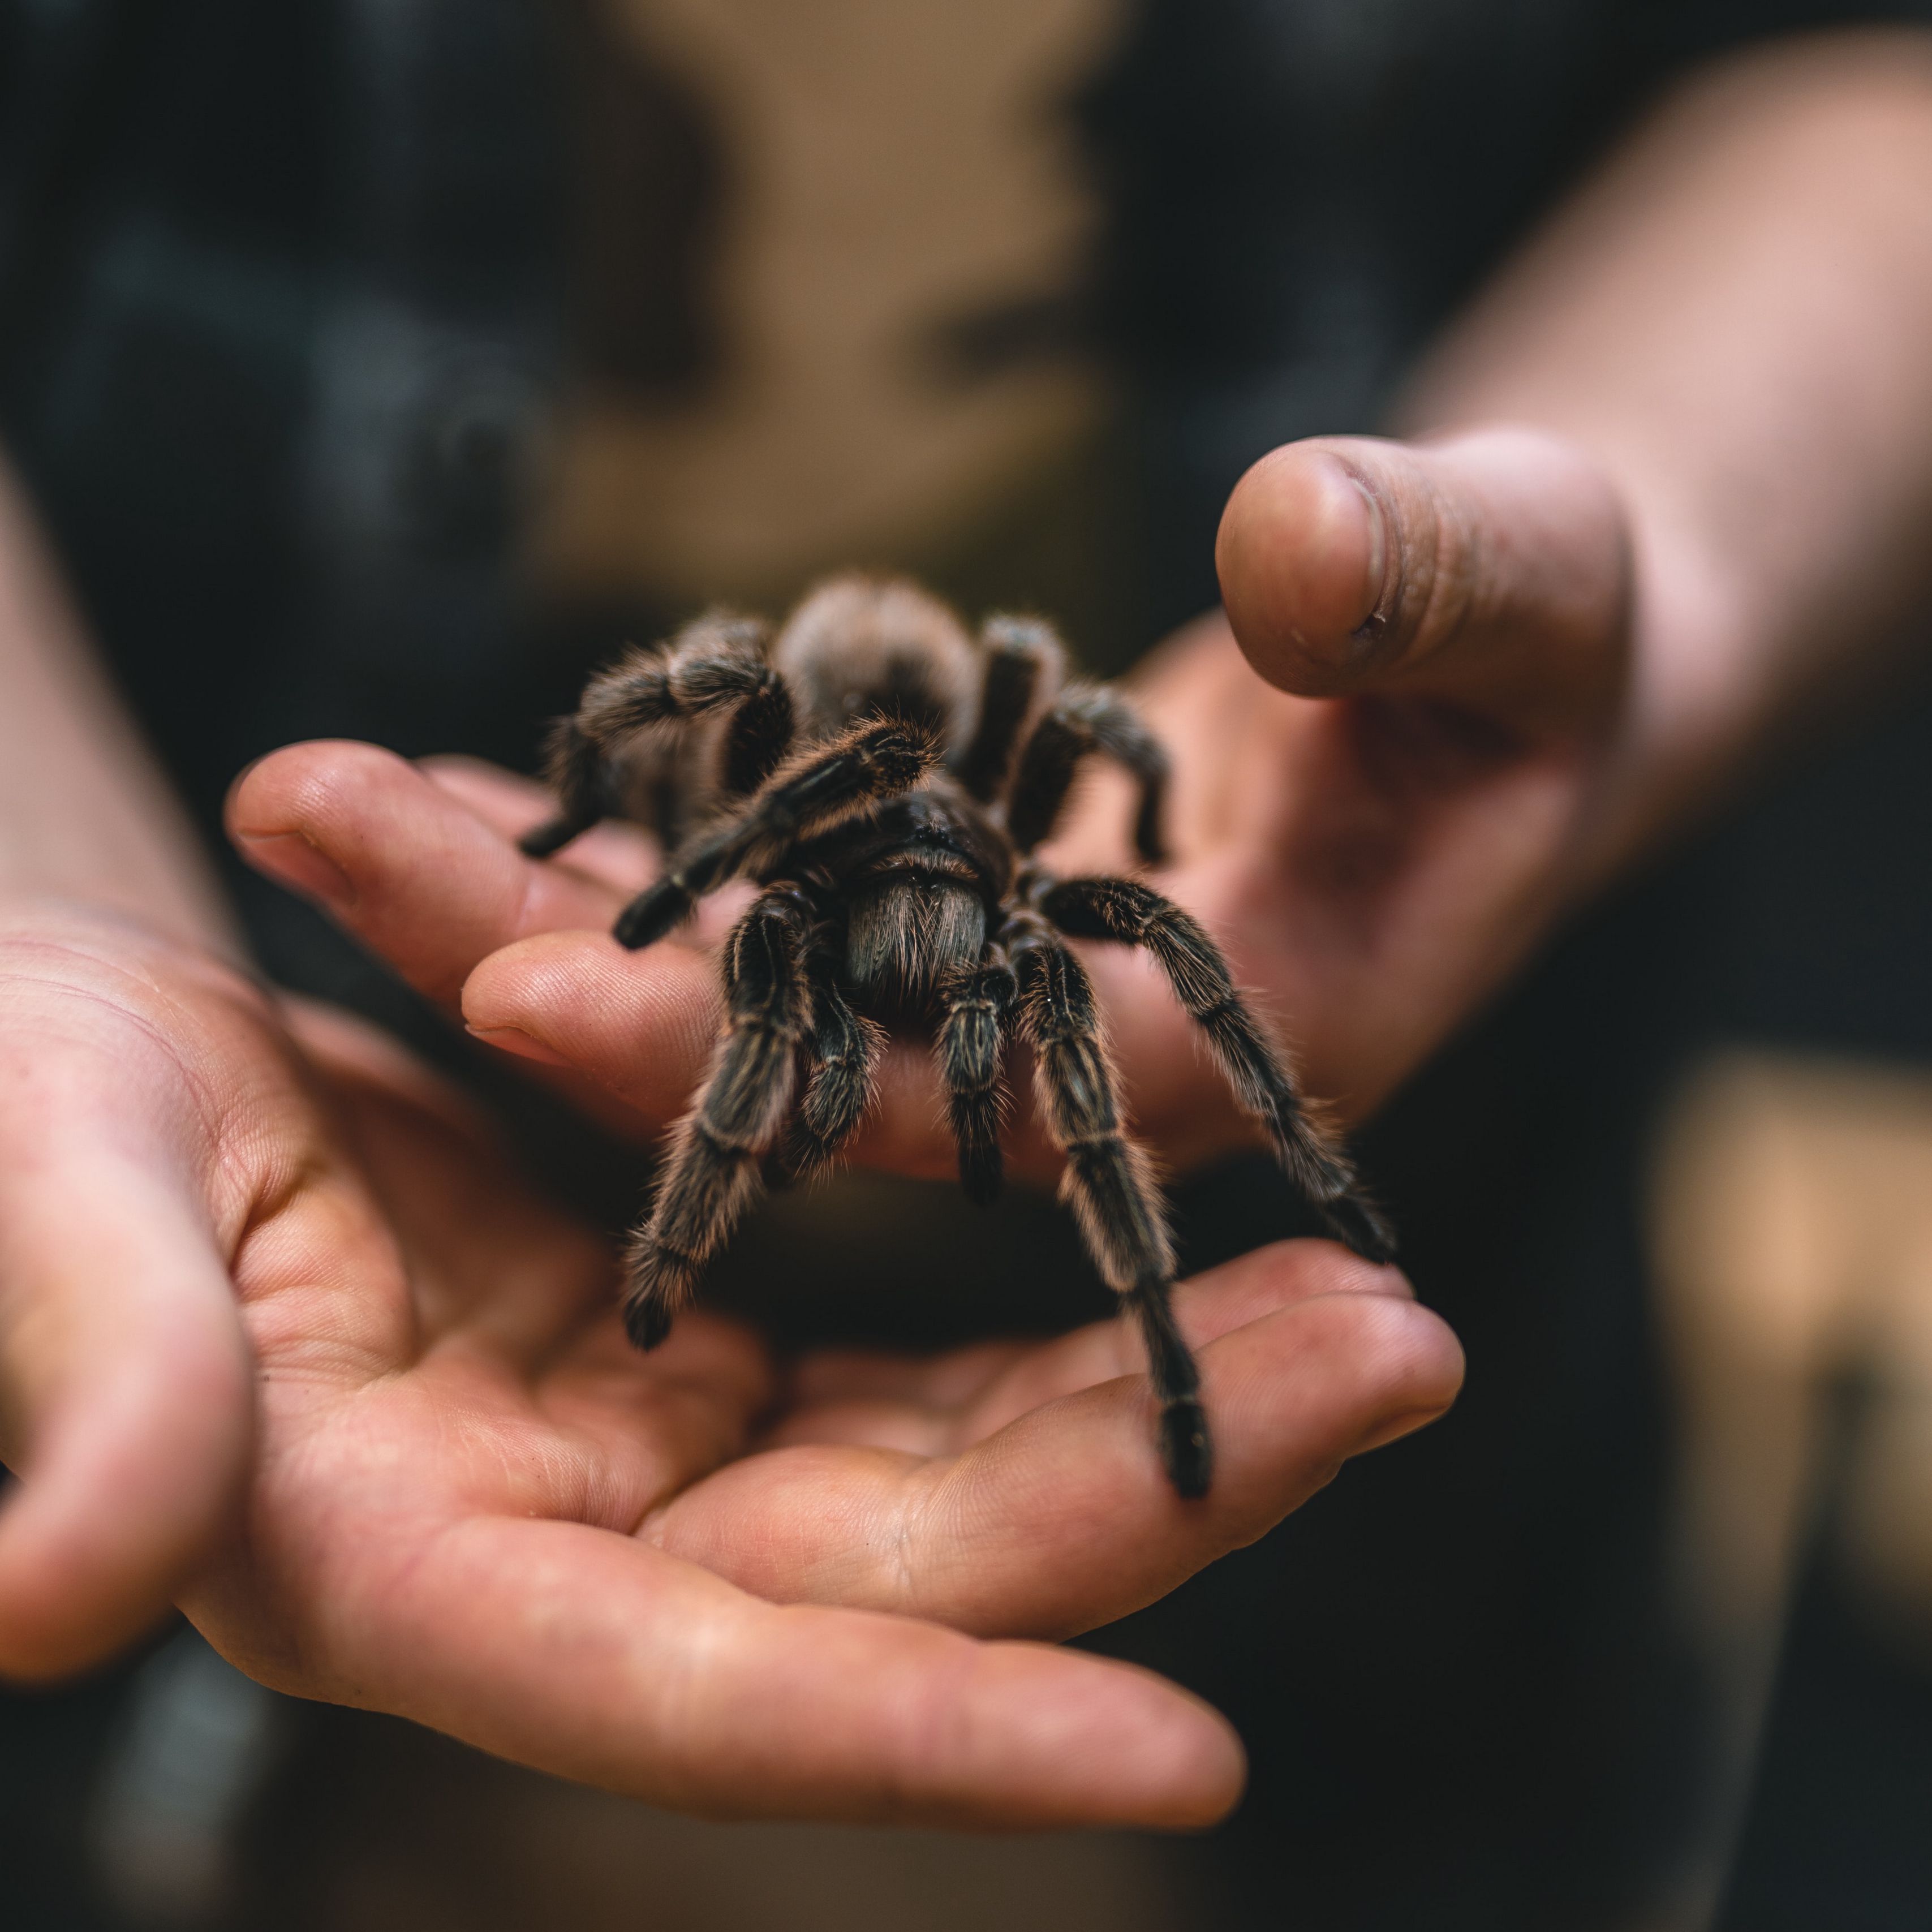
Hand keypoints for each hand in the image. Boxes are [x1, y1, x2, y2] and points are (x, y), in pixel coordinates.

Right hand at [0, 907, 1459, 1825]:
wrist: (31, 1048)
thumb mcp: (33, 1219)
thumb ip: (82, 1384)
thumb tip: (49, 1595)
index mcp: (399, 1574)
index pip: (699, 1700)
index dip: (931, 1740)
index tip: (1199, 1759)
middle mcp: (552, 1541)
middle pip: (897, 1568)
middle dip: (1159, 1488)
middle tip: (1401, 1357)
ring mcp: (625, 1434)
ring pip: (937, 1453)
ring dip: (1156, 1378)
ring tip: (1371, 1295)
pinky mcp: (661, 1317)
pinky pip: (895, 1333)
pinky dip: (1037, 1283)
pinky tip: (1188, 1215)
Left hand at [228, 424, 1628, 1173]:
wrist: (1504, 667)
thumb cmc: (1556, 637)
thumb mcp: (1537, 584)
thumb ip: (1440, 584)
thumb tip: (1290, 550)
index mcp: (1232, 1049)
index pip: (965, 1095)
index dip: (761, 1058)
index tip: (525, 989)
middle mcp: (1080, 1052)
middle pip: (796, 1041)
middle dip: (559, 960)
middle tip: (318, 830)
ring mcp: (1004, 978)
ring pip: (750, 961)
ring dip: (540, 885)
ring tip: (323, 795)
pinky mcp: (958, 896)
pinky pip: (766, 874)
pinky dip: (629, 824)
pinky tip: (464, 771)